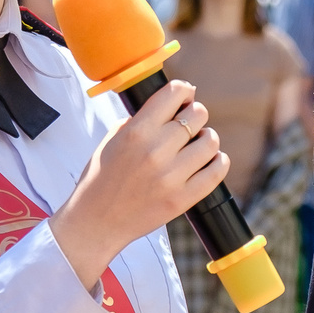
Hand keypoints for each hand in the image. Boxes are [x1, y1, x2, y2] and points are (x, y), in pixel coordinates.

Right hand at [49, 80, 229, 288]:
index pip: (174, 94)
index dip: (184, 91)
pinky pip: (216, 171)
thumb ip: (139, 121)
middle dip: (194, 115)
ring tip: (197, 145)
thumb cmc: (100, 179)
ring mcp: (171, 176)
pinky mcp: (182, 199)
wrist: (95, 221)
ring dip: (207, 139)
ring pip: (211, 141)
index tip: (185, 96)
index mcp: (136, 132)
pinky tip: (210, 161)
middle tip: (188, 125)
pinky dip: (218, 162)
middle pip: (197, 115)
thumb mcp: (112, 140)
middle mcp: (155, 151)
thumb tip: (170, 107)